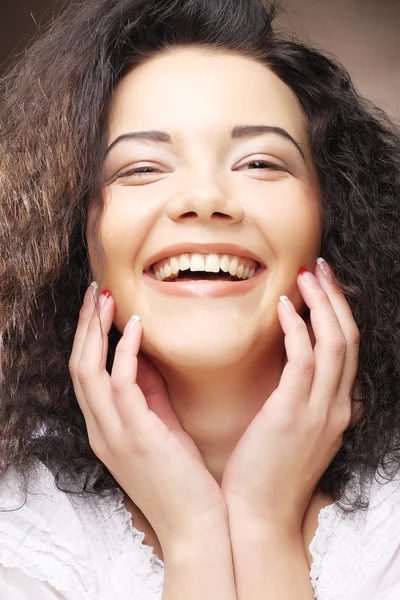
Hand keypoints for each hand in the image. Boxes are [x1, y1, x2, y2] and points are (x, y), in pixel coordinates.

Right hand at [69, 285, 226, 550]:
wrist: (197, 525)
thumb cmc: (182, 477)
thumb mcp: (159, 428)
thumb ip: (147, 394)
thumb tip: (143, 354)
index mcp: (105, 428)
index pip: (85, 374)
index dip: (88, 338)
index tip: (99, 307)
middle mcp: (101, 430)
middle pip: (78, 366)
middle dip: (84, 326)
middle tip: (94, 291)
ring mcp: (114, 434)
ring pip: (88, 371)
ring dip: (95, 330)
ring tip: (105, 298)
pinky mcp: (136, 436)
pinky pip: (120, 384)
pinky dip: (124, 351)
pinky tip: (137, 326)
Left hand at [222, 259, 358, 530]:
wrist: (257, 517)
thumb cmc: (267, 473)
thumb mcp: (297, 435)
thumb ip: (303, 402)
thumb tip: (294, 373)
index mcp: (337, 410)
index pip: (349, 351)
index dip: (340, 314)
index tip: (323, 288)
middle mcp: (337, 407)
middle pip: (349, 339)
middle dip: (336, 298)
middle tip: (320, 269)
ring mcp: (319, 411)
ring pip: (335, 343)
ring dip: (322, 303)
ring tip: (304, 276)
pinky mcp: (292, 413)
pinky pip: (304, 359)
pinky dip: (297, 328)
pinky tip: (283, 307)